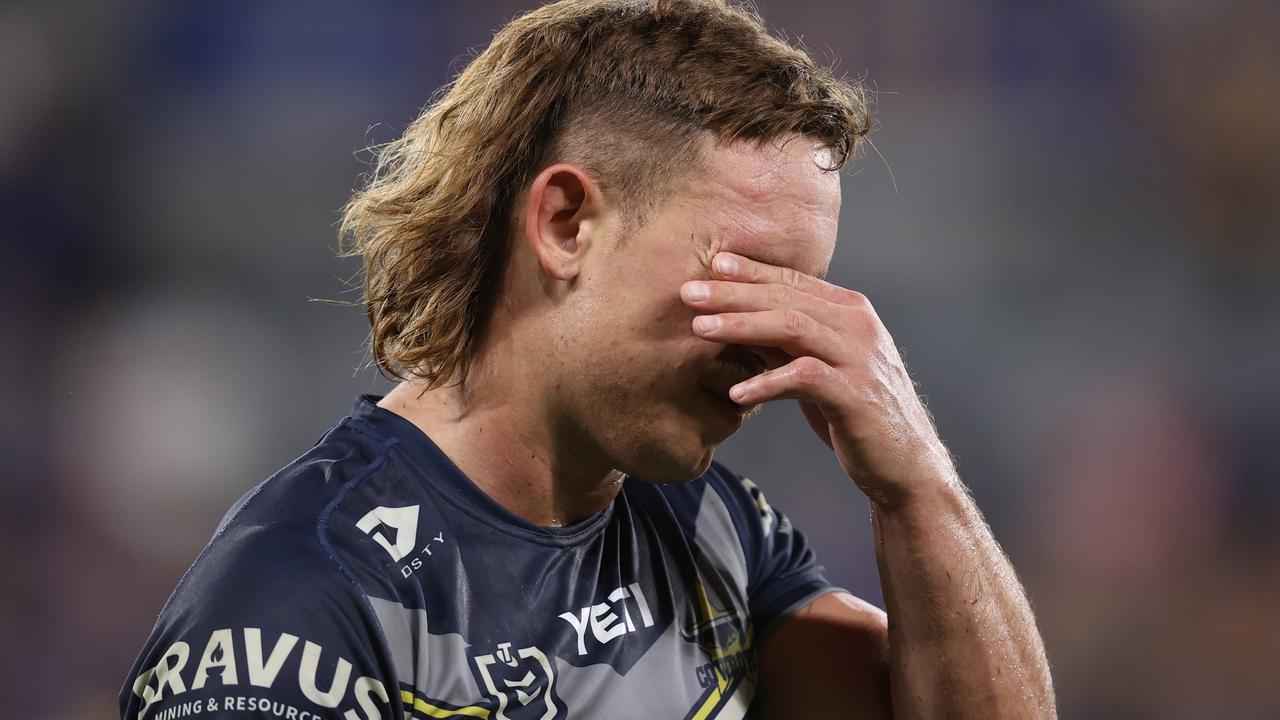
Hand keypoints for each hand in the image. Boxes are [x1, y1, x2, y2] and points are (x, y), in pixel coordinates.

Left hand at [681, 252, 955, 504]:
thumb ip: (783, 343)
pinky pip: (804, 378)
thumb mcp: (816, 368)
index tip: (713, 263)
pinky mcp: (855, 395)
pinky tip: (736, 393)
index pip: (793, 281)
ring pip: (793, 327)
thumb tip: (734, 322)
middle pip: (786, 298)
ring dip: (742, 326)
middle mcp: (857, 326)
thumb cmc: (854, 412)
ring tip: (701, 330)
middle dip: (734, 293)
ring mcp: (858, 358)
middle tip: (689, 292)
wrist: (905, 461)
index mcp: (850, 311)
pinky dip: (767, 382)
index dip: (751, 271)